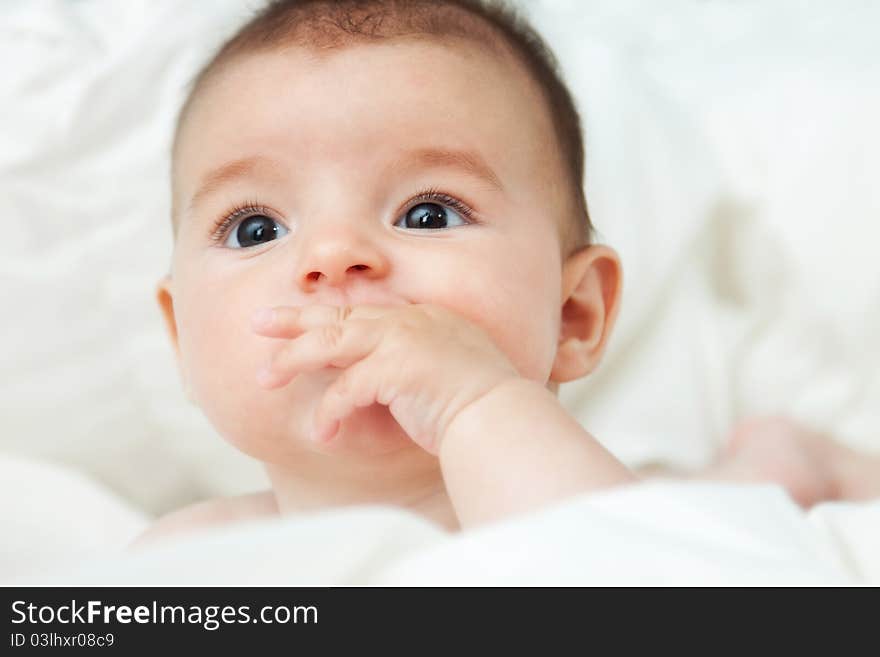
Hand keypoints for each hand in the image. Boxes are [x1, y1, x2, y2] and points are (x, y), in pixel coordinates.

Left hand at [250, 303, 520, 453]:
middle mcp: (410, 320)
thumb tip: (382, 380)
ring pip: (331, 341)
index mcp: (422, 317)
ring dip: (293, 359)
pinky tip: (320, 433)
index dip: (325, 315)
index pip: (362, 312)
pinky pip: (347, 389)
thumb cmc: (480, 405)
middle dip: (293, 319)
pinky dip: (329, 412)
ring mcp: (404, 340)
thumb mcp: (444, 371)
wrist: (503, 418)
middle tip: (258, 322)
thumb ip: (413, 365)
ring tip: (264, 377)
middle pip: (339, 315)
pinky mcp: (397, 368)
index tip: (297, 320)